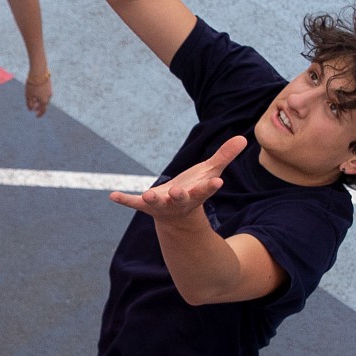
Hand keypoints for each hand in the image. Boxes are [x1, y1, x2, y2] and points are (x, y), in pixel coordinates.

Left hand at [22, 60, 53, 115]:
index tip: (36, 116)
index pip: (43, 110)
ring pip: (45, 98)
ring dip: (40, 100)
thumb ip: (29, 103)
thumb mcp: (28, 95)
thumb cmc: (32, 84)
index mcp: (44, 100)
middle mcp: (48, 96)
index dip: (39, 114)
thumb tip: (30, 110)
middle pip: (44, 104)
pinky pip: (45, 92)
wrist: (39, 71)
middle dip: (39, 107)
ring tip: (34, 99)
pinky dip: (41, 94)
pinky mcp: (49, 85)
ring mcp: (50, 90)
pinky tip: (36, 91)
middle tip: (34, 108)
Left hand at [110, 134, 240, 220]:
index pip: (205, 190)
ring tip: (147, 195)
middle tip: (177, 192)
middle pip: (181, 199)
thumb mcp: (209, 173)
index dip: (210, 186)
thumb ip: (224, 157)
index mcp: (196, 193)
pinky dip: (125, 200)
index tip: (217, 183)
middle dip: (179, 196)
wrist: (177, 217)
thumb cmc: (194, 190)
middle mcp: (179, 201)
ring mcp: (161, 205)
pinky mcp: (145, 206)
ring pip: (158, 203)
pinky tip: (113, 195)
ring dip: (152, 200)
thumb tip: (243, 138)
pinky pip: (134, 203)